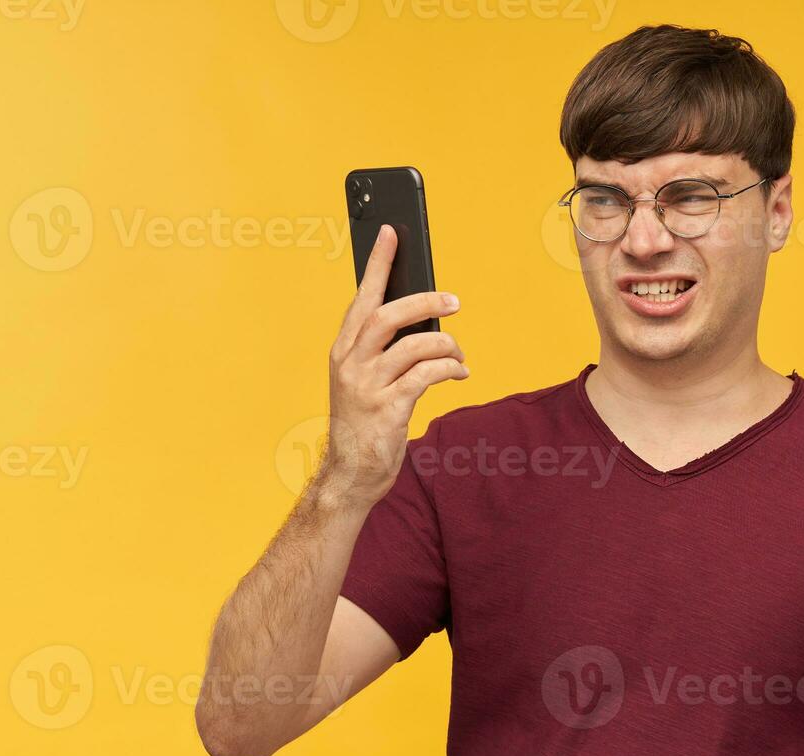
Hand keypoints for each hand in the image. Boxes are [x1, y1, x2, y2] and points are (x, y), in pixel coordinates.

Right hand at [319, 224, 466, 509]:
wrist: (350, 475)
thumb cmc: (365, 424)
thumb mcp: (365, 381)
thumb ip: (384, 350)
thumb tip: (424, 318)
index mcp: (343, 351)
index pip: (361, 298)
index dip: (377, 264)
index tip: (391, 232)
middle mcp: (350, 364)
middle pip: (387, 316)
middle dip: (424, 302)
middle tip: (454, 301)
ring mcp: (367, 387)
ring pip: (413, 346)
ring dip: (446, 343)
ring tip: (459, 353)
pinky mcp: (388, 410)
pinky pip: (426, 376)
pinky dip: (449, 369)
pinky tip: (460, 372)